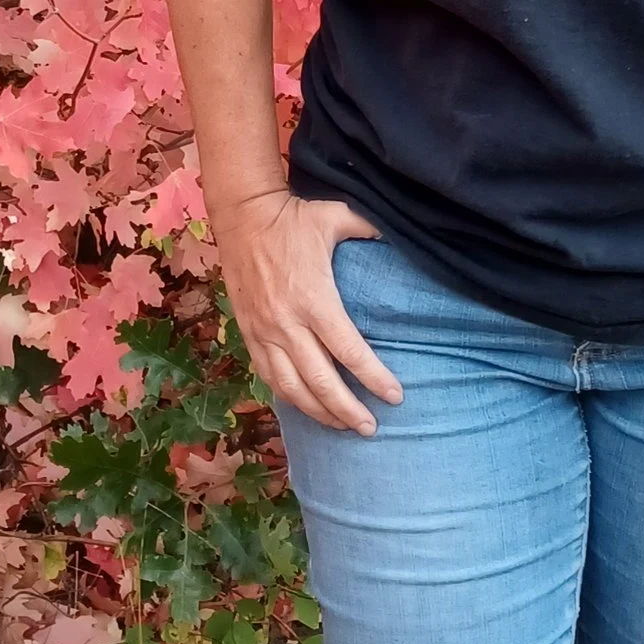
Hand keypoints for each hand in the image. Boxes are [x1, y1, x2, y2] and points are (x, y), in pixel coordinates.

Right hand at [213, 187, 399, 434]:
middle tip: (371, 428)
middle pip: (321, 381)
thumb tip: (400, 236)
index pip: (349, 351)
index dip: (374, 378)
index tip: (396, 397)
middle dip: (348, 411)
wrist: (242, 215)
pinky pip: (268, 377)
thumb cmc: (294, 217)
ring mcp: (264, 332)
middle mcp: (287, 323)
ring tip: (342, 426)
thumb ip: (371, 229)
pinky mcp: (248, 334)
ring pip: (291, 388)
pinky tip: (306, 407)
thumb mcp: (338, 217)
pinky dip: (288, 398)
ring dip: (319, 412)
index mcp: (315, 299)